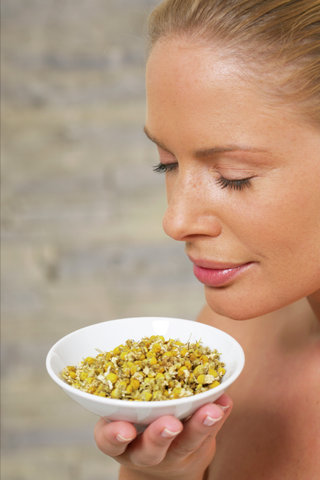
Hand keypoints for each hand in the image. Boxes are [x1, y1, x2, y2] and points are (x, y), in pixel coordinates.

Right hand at [94, 394, 231, 479]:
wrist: (161, 458)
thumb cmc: (135, 421)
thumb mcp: (123, 408)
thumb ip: (128, 384)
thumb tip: (147, 349)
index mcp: (119, 437)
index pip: (109, 440)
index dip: (114, 436)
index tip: (126, 430)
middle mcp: (143, 450)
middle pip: (150, 449)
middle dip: (160, 436)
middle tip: (172, 424)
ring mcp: (171, 454)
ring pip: (185, 445)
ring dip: (199, 427)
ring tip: (211, 411)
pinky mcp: (195, 452)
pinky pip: (208, 438)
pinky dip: (218, 420)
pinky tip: (224, 403)